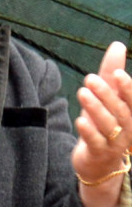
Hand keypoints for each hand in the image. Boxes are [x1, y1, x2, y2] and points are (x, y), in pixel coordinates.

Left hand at [72, 42, 131, 206]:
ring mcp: (114, 143)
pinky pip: (96, 142)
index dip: (127, 87)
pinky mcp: (98, 153)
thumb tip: (118, 45)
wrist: (99, 162)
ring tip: (82, 92)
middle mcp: (127, 128)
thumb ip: (110, 72)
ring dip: (95, 108)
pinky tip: (80, 121)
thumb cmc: (104, 124)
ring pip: (108, 125)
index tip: (116, 73)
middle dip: (106, 94)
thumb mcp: (107, 97)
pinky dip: (89, 131)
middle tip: (90, 79)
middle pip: (120, 110)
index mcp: (131, 113)